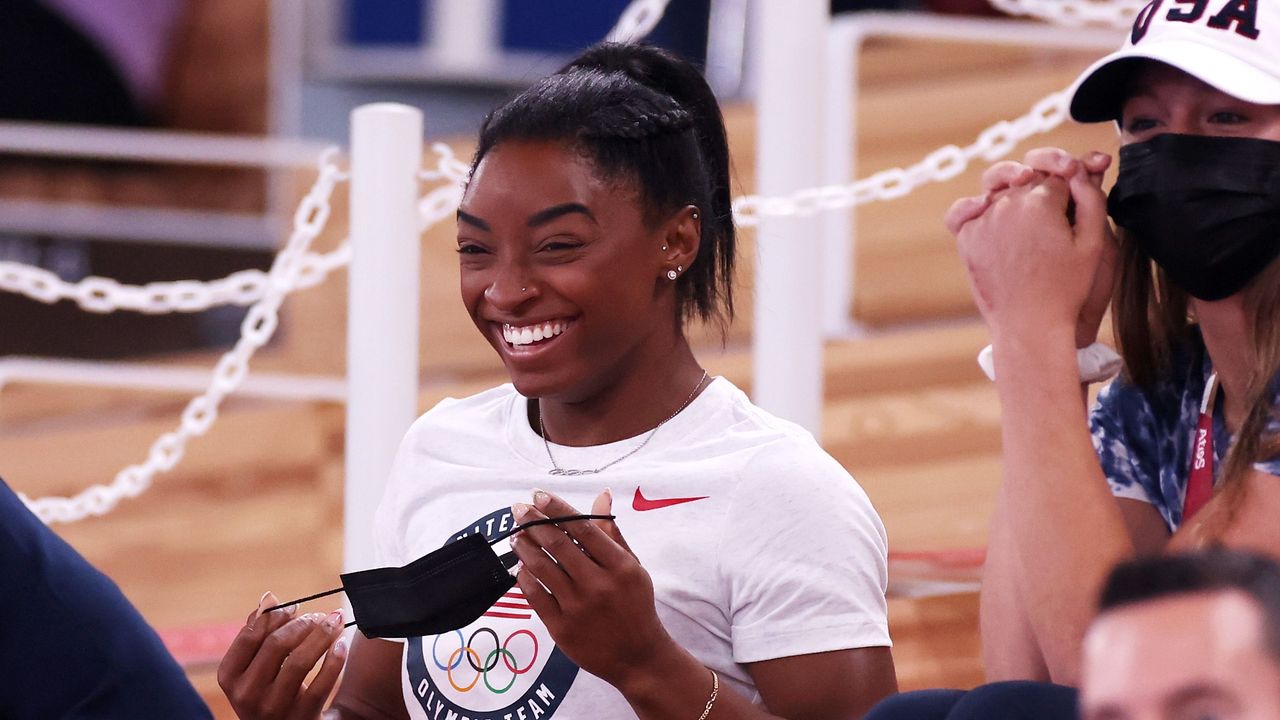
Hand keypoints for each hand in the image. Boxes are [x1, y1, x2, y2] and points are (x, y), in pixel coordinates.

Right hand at [218, 593, 347, 719]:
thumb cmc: (270, 690)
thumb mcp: (254, 668)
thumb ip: (258, 633)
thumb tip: (268, 598)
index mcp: (230, 677)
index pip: (250, 636)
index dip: (275, 616)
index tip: (294, 606)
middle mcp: (247, 695)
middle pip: (277, 645)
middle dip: (303, 623)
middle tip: (320, 615)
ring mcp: (274, 709)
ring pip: (301, 661)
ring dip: (322, 634)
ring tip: (336, 620)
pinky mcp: (303, 717)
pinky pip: (322, 682)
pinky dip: (335, 658)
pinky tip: (341, 644)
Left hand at [510, 489, 671, 689]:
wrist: (637, 656)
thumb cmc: (635, 606)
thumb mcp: (632, 567)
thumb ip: (612, 533)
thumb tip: (602, 496)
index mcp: (619, 566)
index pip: (583, 528)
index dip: (558, 509)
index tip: (539, 495)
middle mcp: (598, 584)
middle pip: (558, 544)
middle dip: (533, 522)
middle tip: (518, 509)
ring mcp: (578, 607)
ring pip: (542, 568)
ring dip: (524, 547)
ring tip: (516, 536)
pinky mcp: (561, 628)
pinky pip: (535, 596)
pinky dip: (524, 578)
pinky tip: (520, 566)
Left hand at [944, 148, 1115, 346]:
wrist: (1030, 325)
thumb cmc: (1066, 288)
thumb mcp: (1094, 243)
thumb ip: (1091, 198)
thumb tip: (1080, 169)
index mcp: (1040, 202)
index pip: (1058, 174)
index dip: (1071, 180)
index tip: (1078, 192)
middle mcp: (1006, 205)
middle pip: (1028, 178)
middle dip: (1044, 184)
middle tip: (1057, 202)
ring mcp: (982, 221)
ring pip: (996, 188)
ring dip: (1011, 190)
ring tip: (1027, 203)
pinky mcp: (965, 238)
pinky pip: (962, 212)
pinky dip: (971, 206)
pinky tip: (985, 208)